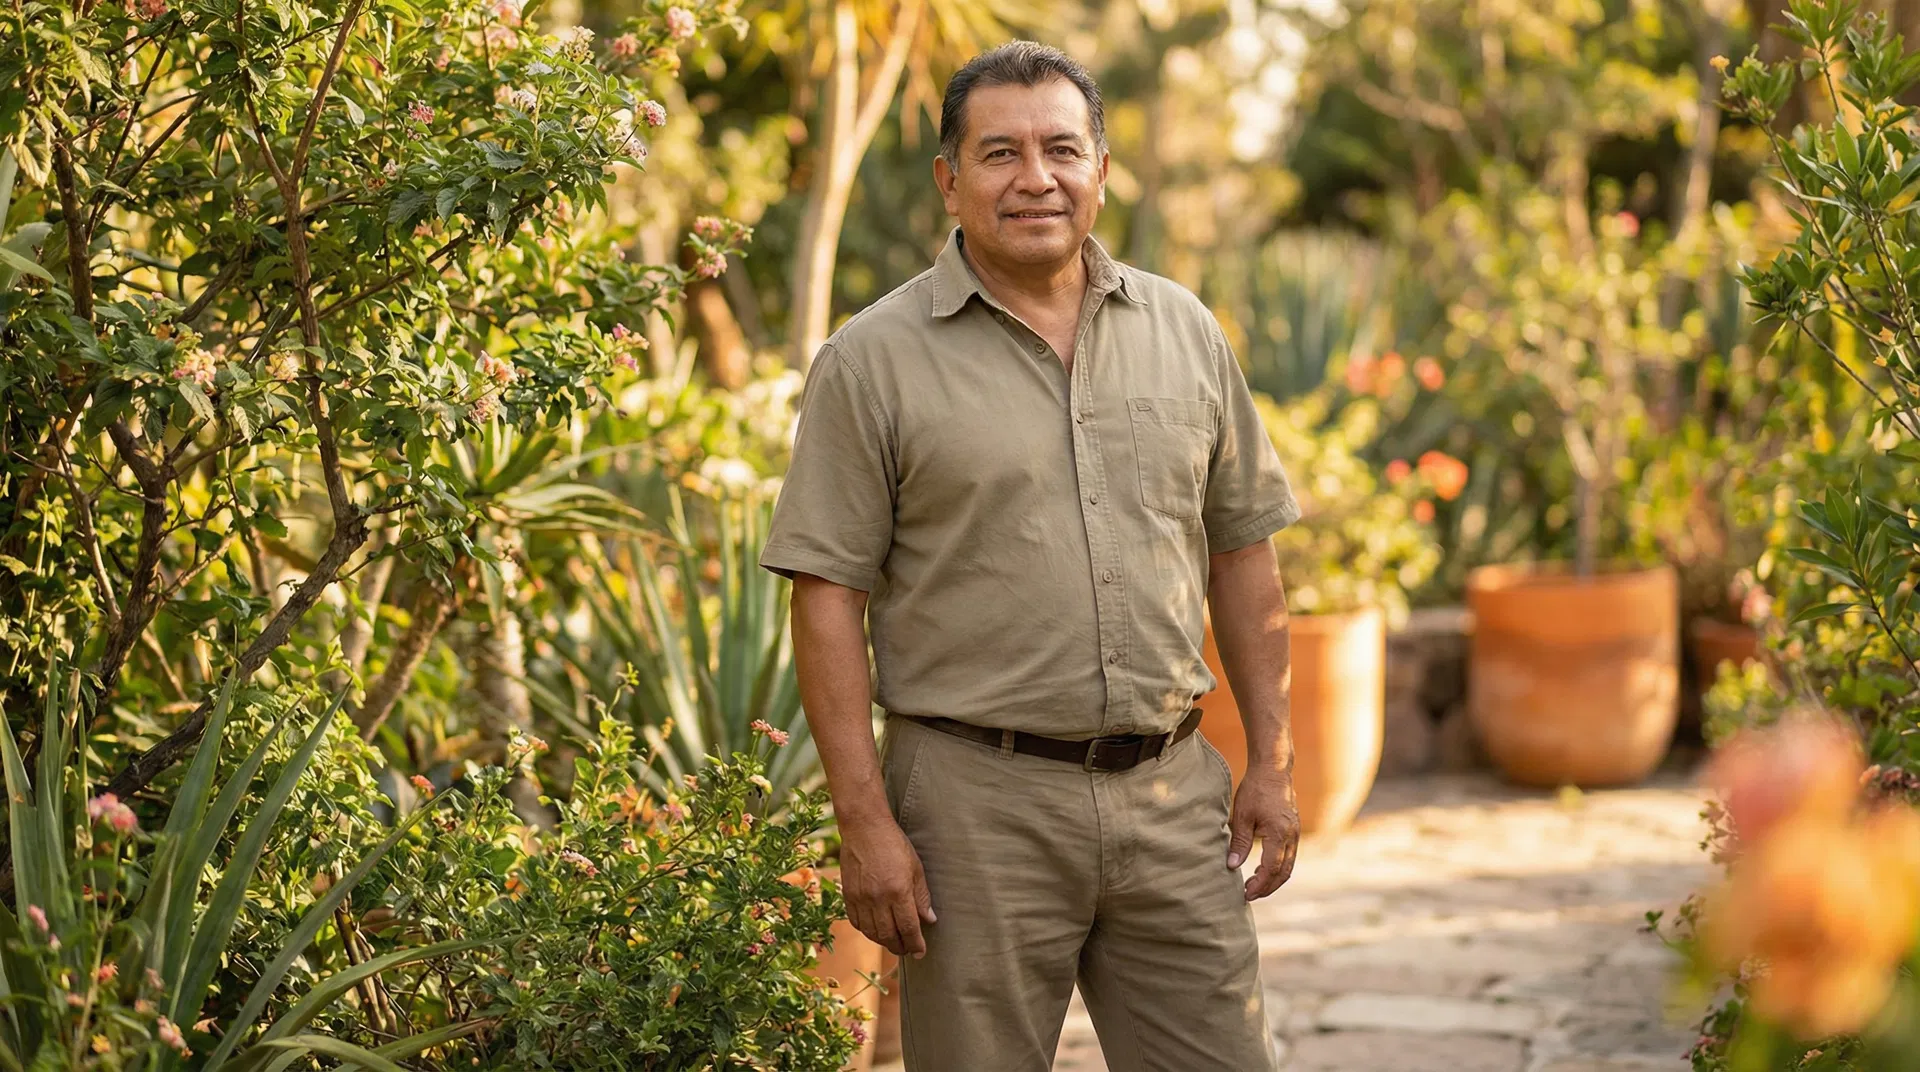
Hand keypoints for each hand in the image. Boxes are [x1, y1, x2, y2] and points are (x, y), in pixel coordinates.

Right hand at [839, 814, 936, 957]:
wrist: (864, 828)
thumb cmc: (894, 844)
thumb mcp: (915, 868)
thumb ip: (921, 896)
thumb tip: (929, 919)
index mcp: (898, 891)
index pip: (909, 928)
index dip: (915, 944)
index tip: (920, 952)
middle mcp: (878, 899)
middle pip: (889, 935)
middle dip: (900, 947)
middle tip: (908, 950)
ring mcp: (860, 898)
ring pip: (872, 932)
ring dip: (884, 941)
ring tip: (893, 941)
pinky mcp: (848, 895)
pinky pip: (857, 922)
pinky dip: (867, 931)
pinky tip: (876, 929)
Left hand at [1226, 768, 1299, 900]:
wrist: (1273, 770)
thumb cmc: (1255, 790)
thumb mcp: (1242, 816)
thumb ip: (1239, 842)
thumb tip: (1232, 866)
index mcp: (1279, 834)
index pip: (1271, 869)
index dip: (1259, 884)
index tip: (1246, 893)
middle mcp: (1291, 837)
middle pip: (1283, 872)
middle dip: (1268, 887)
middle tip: (1250, 895)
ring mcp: (1295, 834)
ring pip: (1288, 866)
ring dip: (1273, 878)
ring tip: (1254, 885)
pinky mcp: (1293, 830)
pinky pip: (1289, 856)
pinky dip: (1278, 867)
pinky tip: (1262, 868)